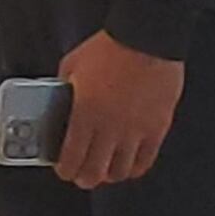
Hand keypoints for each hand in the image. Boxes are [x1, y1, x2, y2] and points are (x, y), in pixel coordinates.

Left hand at [54, 31, 183, 190]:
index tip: (63, 169)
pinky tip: (128, 165)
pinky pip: (145, 160)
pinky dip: (134, 168)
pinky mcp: (157, 128)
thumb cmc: (109, 47)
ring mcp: (135, 130)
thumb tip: (57, 100)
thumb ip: (63, 88)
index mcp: (85, 113)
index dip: (65, 170)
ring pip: (120, 171)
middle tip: (81, 175)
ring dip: (109, 175)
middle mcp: (110, 127)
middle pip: (95, 172)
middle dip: (84, 178)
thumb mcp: (72, 64)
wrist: (145, 37)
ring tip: (105, 170)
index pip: (71, 157)